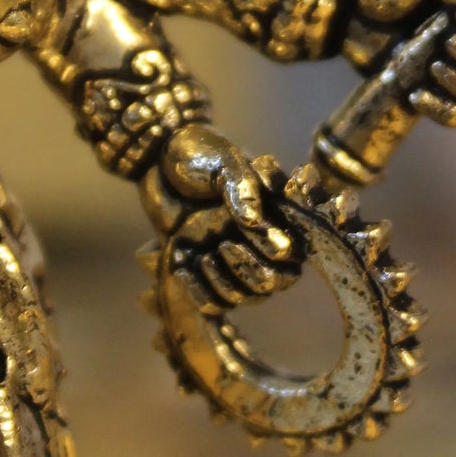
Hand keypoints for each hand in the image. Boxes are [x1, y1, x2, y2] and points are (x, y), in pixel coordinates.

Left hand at [143, 122, 299, 313]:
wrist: (159, 161)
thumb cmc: (199, 153)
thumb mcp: (222, 162)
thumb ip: (241, 187)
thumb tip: (254, 221)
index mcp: (275, 211)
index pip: (296, 246)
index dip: (277, 248)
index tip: (245, 232)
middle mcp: (260, 239)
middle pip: (279, 280)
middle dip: (252, 272)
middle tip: (222, 245)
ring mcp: (236, 258)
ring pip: (249, 296)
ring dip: (224, 283)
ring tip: (201, 255)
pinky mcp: (209, 272)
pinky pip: (216, 303)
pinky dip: (199, 292)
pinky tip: (180, 266)